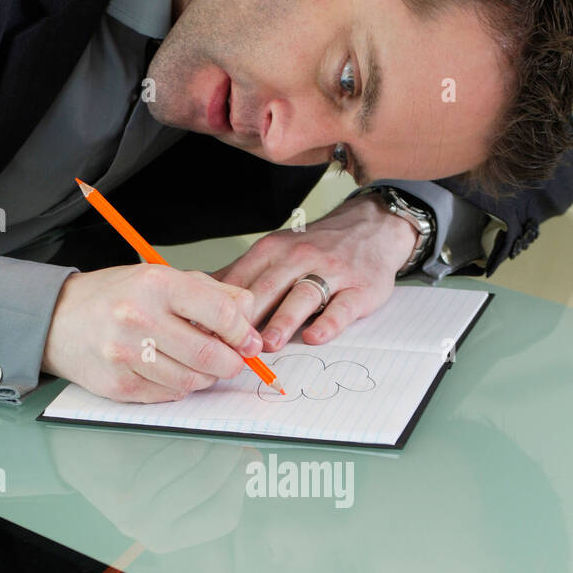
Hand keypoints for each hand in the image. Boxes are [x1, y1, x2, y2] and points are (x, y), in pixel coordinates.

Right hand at [41, 264, 262, 400]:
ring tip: (199, 364)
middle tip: (233, 360)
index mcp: (156, 284)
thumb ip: (211, 293)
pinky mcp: (119, 385)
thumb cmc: (116, 297)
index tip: (250, 342)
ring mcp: (126, 355)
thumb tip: (250, 315)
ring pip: (192, 382)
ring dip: (206, 377)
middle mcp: (139, 318)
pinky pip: (169, 395)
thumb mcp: (162, 279)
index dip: (244, 333)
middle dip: (232, 362)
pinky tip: (169, 371)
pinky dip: (179, 387)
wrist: (58, 320)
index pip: (220, 314)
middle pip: (210, 355)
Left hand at [48, 429, 248, 556]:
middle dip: (228, 462)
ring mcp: (139, 521)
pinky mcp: (123, 501)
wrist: (72, 449)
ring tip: (211, 426)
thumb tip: (249, 456)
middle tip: (234, 432)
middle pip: (211, 498)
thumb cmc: (130, 453)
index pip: (224, 516)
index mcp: (175, 534)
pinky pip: (166, 472)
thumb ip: (211, 466)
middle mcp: (158, 536)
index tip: (245, 451)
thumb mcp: (174, 464)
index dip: (239, 484)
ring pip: (192, 484)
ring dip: (208, 450)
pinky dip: (180, 447)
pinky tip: (185, 429)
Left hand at [211, 196, 417, 352]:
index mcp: (274, 251)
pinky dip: (328, 323)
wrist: (373, 228)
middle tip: (230, 344)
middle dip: (247, 317)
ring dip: (283, 321)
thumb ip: (243, 275)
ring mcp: (331, 273)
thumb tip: (199, 295)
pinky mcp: (359, 289)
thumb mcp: (277, 251)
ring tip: (268, 344)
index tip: (205, 332)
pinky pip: (342, 308)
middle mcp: (300, 258)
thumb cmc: (319, 248)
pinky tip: (315, 337)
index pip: (242, 280)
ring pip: (303, 296)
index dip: (221, 307)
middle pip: (268, 288)